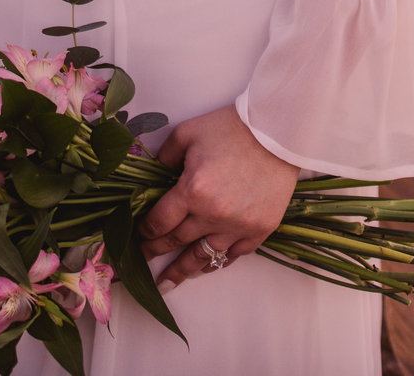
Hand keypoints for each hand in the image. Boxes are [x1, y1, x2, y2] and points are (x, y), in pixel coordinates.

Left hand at [137, 104, 297, 290]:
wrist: (276, 131)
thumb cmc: (231, 128)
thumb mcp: (188, 133)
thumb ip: (165, 157)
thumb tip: (154, 177)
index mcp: (192, 190)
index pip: (159, 222)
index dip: (144, 233)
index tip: (137, 238)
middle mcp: (213, 215)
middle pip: (176, 242)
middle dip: (155, 252)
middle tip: (141, 263)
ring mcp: (238, 226)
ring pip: (203, 257)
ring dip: (182, 272)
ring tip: (166, 284)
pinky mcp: (260, 230)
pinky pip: (233, 256)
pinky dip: (216, 263)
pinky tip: (206, 267)